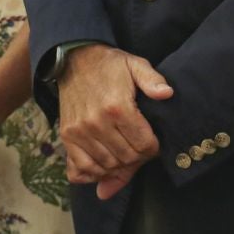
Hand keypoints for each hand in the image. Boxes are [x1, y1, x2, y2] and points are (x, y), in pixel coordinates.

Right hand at [58, 44, 172, 199]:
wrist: (75, 61)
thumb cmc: (109, 65)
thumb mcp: (135, 64)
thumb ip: (152, 80)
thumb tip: (167, 94)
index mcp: (117, 107)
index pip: (143, 145)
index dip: (154, 147)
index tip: (153, 141)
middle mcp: (96, 122)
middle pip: (126, 158)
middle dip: (138, 157)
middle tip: (139, 148)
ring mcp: (79, 132)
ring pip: (106, 167)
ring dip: (119, 166)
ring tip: (125, 153)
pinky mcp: (66, 136)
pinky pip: (81, 169)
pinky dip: (95, 173)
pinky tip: (105, 164)